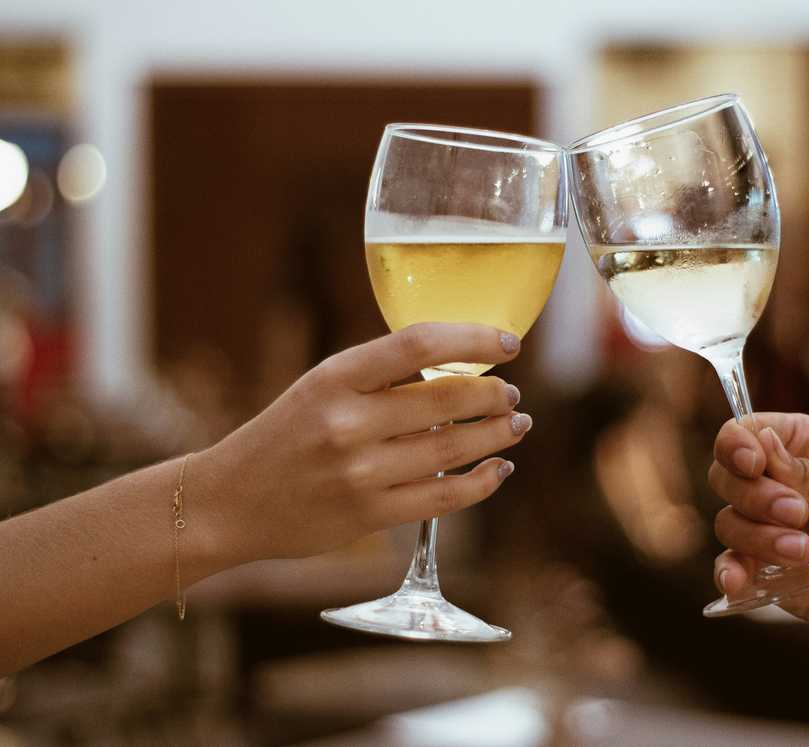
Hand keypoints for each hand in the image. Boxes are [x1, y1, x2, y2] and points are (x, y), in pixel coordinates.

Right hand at [190, 323, 530, 567]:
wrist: (228, 502)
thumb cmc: (286, 435)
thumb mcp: (320, 386)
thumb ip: (381, 375)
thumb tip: (462, 363)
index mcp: (335, 376)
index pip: (420, 344)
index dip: (475, 339)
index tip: (508, 344)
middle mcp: (348, 422)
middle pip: (448, 398)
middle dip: (494, 394)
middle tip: (510, 394)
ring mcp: (359, 472)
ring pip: (454, 448)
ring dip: (498, 434)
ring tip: (516, 424)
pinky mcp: (368, 514)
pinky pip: (444, 497)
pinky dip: (483, 482)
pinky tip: (500, 469)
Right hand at [709, 413, 808, 636]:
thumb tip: (764, 446)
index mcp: (796, 445)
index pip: (744, 431)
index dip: (737, 443)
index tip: (755, 464)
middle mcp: (769, 481)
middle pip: (724, 475)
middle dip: (756, 496)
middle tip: (798, 513)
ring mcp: (760, 525)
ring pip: (727, 522)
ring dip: (761, 537)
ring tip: (804, 552)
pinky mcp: (758, 566)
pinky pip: (727, 566)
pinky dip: (728, 572)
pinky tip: (738, 581)